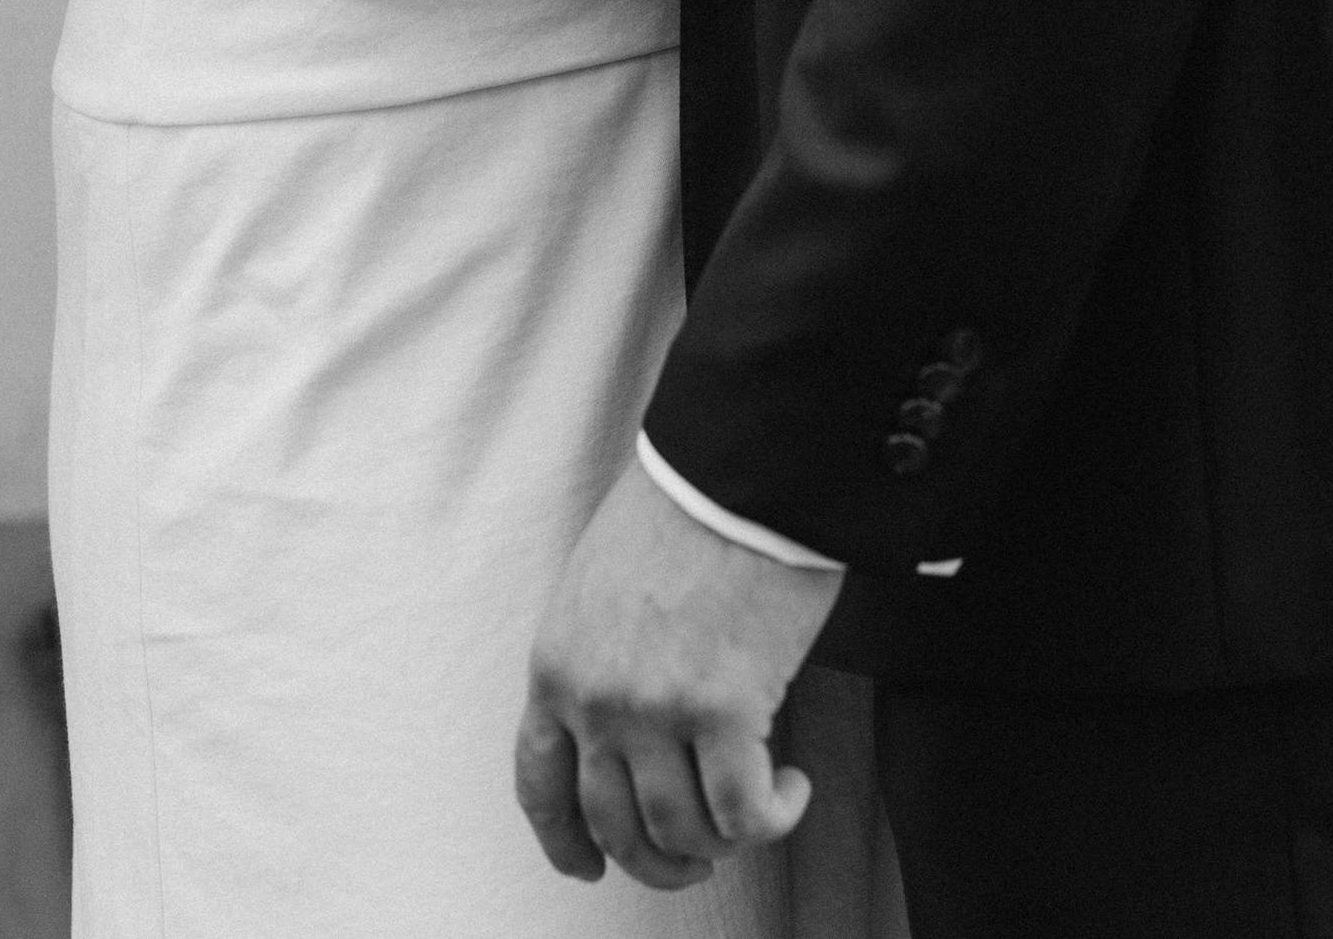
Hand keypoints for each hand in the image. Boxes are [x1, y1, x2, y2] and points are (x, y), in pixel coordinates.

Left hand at [515, 463, 840, 890]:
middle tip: (698, 858)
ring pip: (681, 832)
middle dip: (659, 861)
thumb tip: (625, 730)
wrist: (736, 465)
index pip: (540, 784)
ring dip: (722, 842)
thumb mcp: (598, 583)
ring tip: (758, 808)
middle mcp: (595, 699)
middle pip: (616, 827)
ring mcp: (657, 710)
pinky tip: (792, 788)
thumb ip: (596, 659)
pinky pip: (742, 813)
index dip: (563, 842)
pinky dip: (772, 818)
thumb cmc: (681, 507)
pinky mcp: (726, 709)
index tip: (588, 868)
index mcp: (555, 664)